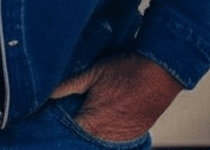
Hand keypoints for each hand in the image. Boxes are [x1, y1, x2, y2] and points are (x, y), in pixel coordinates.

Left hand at [50, 53, 183, 141]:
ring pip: (98, 139)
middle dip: (75, 124)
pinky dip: (107, 129)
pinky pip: (115, 138)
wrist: (161, 72)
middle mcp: (107, 137)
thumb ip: (69, 86)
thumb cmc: (127, 70)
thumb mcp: (92, 72)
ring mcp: (123, 138)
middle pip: (82, 136)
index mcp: (92, 123)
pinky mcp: (135, 134)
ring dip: (92, 128)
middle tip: (72, 107)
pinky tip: (106, 113)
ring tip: (93, 107)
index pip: (67, 130)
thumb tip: (49, 94)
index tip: (53, 110)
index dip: (58, 119)